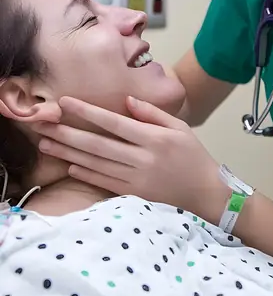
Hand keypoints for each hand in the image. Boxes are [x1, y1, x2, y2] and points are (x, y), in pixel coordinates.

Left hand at [31, 96, 227, 221]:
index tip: (66, 102)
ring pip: (96, 164)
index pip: (114, 122)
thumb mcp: (179, 127)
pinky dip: (85, 174)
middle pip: (98, 144)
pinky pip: (103, 183)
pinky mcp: (133, 194)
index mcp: (154, 138)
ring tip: (47, 144)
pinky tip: (69, 166)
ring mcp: (136, 178)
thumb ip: (152, 113)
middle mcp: (143, 158)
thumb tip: (126, 101)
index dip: (88, 112)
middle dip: (68, 133)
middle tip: (44, 124)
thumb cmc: (193, 155)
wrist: (205, 192)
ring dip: (69, 154)